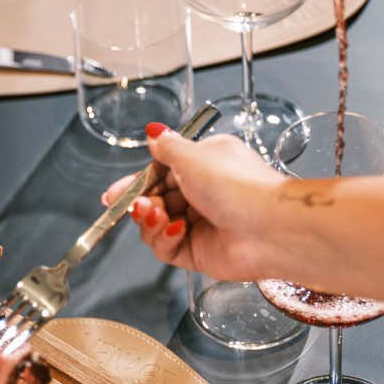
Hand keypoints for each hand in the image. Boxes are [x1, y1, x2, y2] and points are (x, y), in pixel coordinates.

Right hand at [103, 127, 284, 281]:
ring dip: (150, 221)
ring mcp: (200, 225)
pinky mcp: (198, 252)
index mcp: (204, 166)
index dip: (135, 184)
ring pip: (155, 226)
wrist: (269, 227)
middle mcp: (202, 195)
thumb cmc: (240, 186)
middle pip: (154, 202)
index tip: (114, 193)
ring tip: (155, 215)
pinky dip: (165, 239)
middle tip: (135, 205)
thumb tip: (154, 132)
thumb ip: (167, 147)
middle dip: (140, 204)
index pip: (159, 175)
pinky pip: (166, 248)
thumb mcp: (194, 157)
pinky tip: (176, 230)